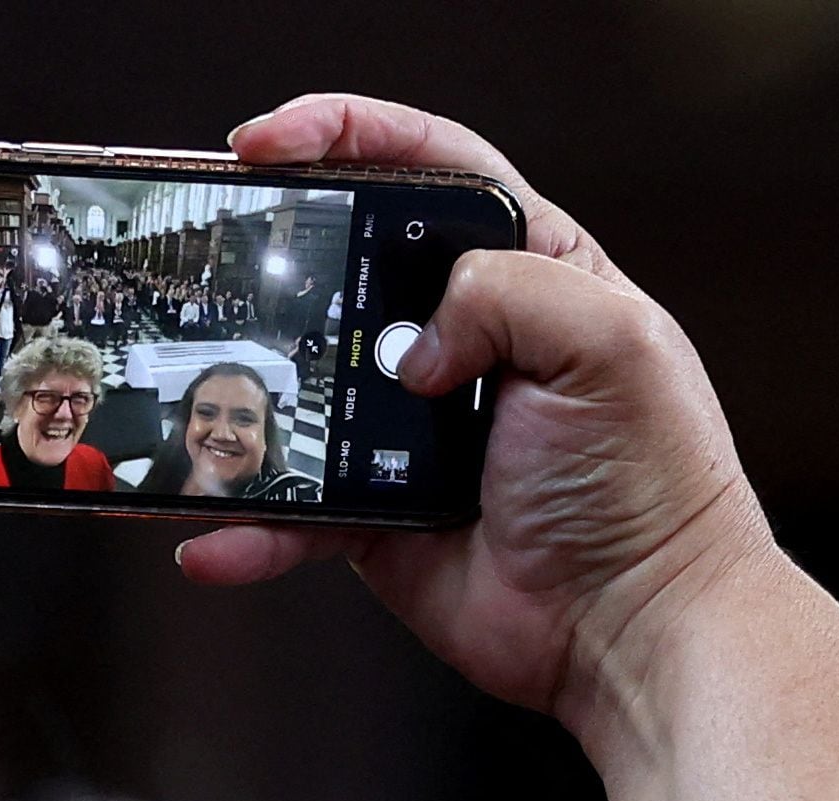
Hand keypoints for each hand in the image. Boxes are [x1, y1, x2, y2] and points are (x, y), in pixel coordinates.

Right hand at [176, 95, 773, 729]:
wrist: (636, 627)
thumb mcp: (612, 343)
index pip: (433, 167)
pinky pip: (294, 512)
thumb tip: (415, 341)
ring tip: (187, 389)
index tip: (273, 142)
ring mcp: (415, 431)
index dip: (349, 135)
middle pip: (348, 268)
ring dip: (239, 390)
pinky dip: (251, 526)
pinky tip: (214, 533)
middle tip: (217, 251)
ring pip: (301, 389)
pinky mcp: (383, 516)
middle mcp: (469, 344)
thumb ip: (507, 290)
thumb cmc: (651, 486)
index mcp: (534, 275)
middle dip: (275, 253)